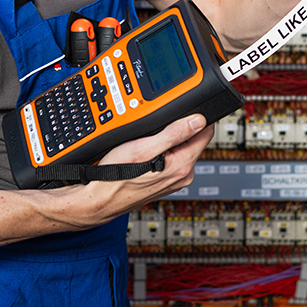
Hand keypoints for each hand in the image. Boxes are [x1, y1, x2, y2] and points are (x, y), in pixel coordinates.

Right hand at [55, 114, 213, 226]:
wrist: (100, 198)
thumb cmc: (117, 175)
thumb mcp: (144, 147)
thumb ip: (174, 133)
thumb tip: (199, 120)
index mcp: (183, 166)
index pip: (205, 133)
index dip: (197, 116)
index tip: (185, 108)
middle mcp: (183, 175)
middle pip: (193, 140)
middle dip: (179, 128)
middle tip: (156, 126)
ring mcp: (174, 180)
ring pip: (181, 149)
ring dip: (168, 140)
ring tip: (147, 139)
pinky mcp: (164, 181)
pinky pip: (170, 159)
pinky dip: (161, 151)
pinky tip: (145, 151)